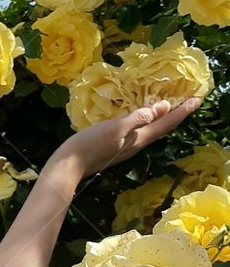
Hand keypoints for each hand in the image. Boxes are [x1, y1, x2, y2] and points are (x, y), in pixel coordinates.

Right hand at [49, 96, 201, 179]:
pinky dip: (147, 123)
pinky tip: (141, 119)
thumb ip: (137, 118)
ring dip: (163, 120)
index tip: (197, 99)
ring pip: (150, 132)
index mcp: (138, 139)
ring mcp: (124, 148)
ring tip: (170, 109)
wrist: (68, 166)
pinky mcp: (113, 147)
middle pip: (161, 130)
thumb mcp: (114, 128)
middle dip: (176, 116)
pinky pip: (138, 133)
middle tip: (189, 103)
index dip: (182, 112)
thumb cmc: (89, 145)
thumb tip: (162, 108)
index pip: (166, 124)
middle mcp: (135, 145)